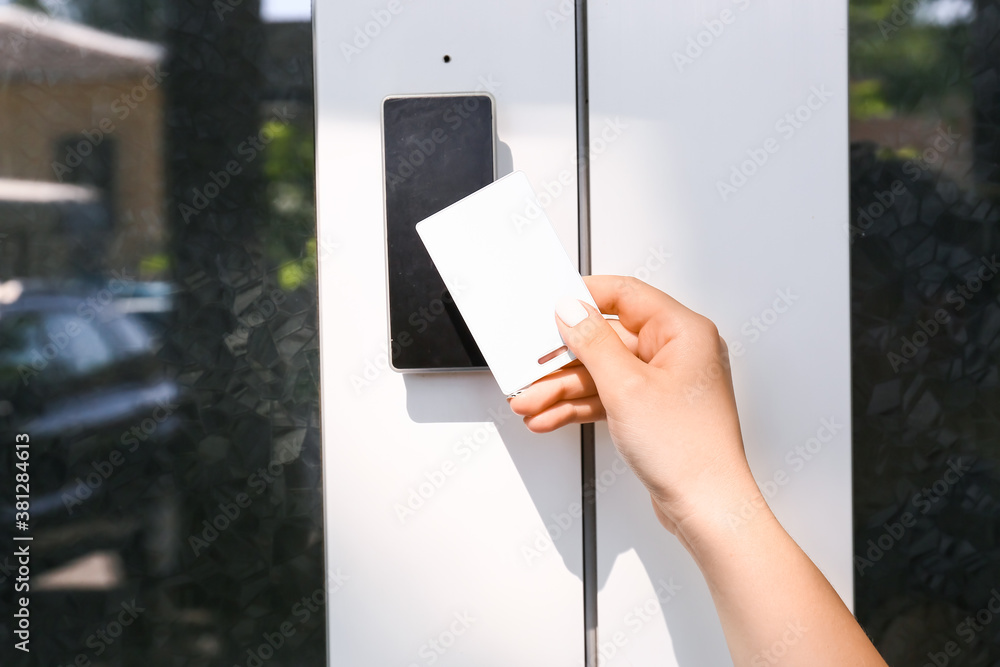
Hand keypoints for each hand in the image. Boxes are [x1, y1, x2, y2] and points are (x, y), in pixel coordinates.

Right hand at [509, 275, 758, 534]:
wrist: (706, 508)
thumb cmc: (690, 452)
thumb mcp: (627, 387)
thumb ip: (593, 343)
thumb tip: (572, 311)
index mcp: (683, 332)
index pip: (625, 295)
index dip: (584, 297)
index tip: (552, 305)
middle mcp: (677, 353)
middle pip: (606, 340)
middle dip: (563, 360)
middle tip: (532, 367)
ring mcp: (664, 384)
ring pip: (602, 373)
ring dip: (563, 389)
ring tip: (532, 402)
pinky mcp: (652, 411)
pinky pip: (608, 397)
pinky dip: (580, 406)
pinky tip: (551, 416)